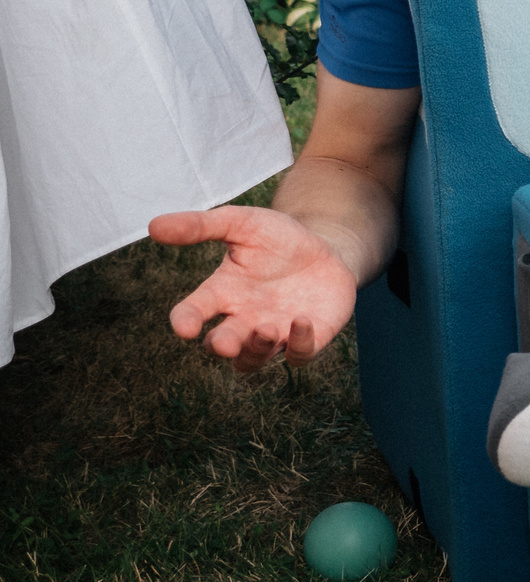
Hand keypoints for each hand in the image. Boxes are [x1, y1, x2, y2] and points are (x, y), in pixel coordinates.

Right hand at [150, 206, 360, 374]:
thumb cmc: (277, 239)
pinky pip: (299, 355)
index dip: (185, 321)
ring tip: (265, 328)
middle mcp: (243, 319)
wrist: (325, 248)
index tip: (184, 326)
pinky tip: (301, 320)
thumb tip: (153, 226)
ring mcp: (274, 333)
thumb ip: (201, 225)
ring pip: (254, 358)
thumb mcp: (241, 223)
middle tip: (225, 342)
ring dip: (256, 349)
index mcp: (221, 293)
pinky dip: (299, 344)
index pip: (193, 312)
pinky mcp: (306, 338)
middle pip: (221, 344)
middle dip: (222, 346)